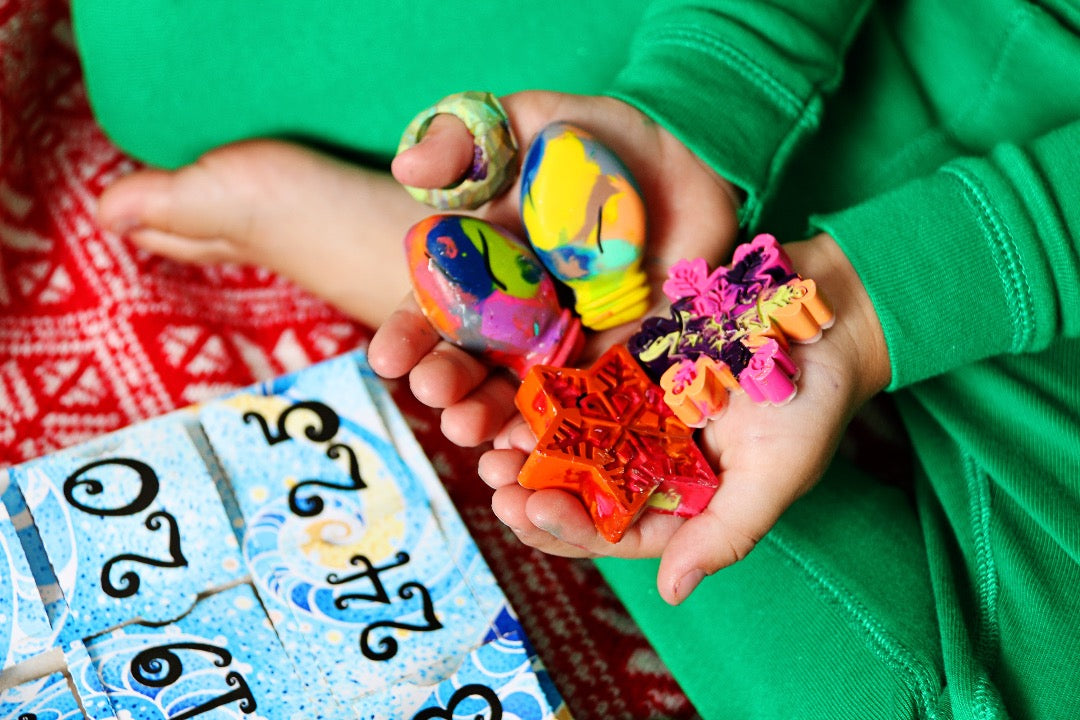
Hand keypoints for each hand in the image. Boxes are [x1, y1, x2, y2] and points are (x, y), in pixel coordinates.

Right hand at [369, 90, 741, 444]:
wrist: (686, 157)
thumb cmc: (596, 138)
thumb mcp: (525, 122)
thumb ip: (464, 139)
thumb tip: (408, 168)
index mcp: (481, 268)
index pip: (432, 308)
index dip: (408, 333)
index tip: (387, 356)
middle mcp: (517, 316)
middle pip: (473, 360)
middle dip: (449, 383)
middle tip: (436, 395)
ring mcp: (568, 344)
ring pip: (522, 393)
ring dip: (494, 416)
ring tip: (473, 430)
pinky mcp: (621, 362)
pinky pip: (589, 404)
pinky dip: (562, 429)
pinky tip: (536, 447)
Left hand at [477, 234, 890, 604]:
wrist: (825, 316)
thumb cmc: (812, 402)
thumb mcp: (777, 475)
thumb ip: (725, 531)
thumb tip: (672, 592)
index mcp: (688, 501)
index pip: (620, 530)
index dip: (572, 528)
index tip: (530, 510)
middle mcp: (657, 464)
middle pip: (587, 491)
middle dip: (538, 493)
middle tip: (494, 485)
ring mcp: (641, 415)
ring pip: (576, 443)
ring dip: (532, 449)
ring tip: (491, 448)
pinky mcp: (632, 366)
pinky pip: (584, 387)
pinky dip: (551, 397)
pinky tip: (516, 399)